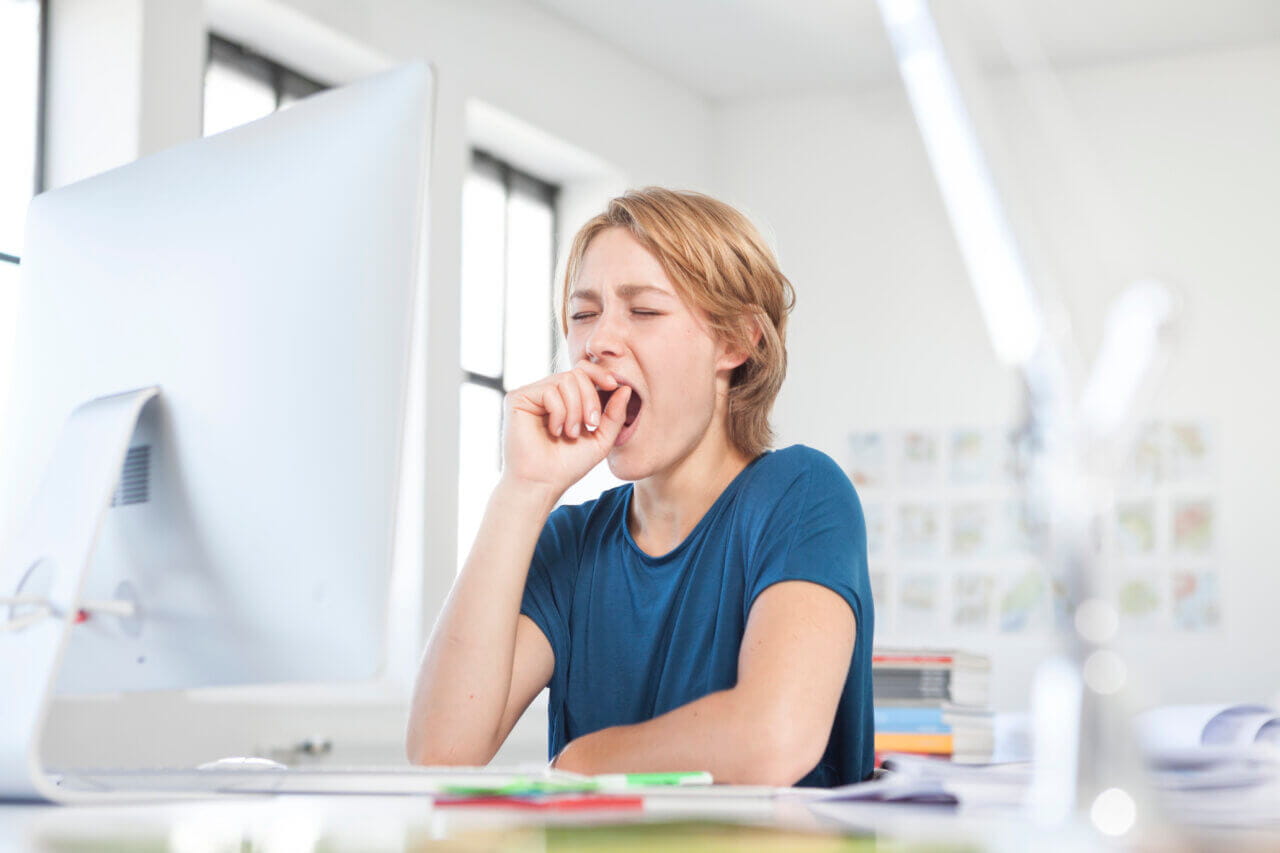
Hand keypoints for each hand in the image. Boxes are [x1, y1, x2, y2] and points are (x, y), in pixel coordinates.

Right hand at [501, 359, 632, 496]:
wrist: (543, 483)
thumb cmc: (569, 465)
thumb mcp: (601, 438)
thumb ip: (615, 414)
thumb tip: (626, 388)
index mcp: (565, 399)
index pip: (583, 372)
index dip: (599, 374)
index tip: (613, 385)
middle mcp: (547, 393)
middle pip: (578, 374)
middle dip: (590, 399)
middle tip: (590, 425)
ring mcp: (531, 394)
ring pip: (565, 380)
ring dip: (575, 410)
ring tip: (570, 433)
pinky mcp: (517, 398)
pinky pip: (549, 390)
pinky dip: (559, 412)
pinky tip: (554, 431)